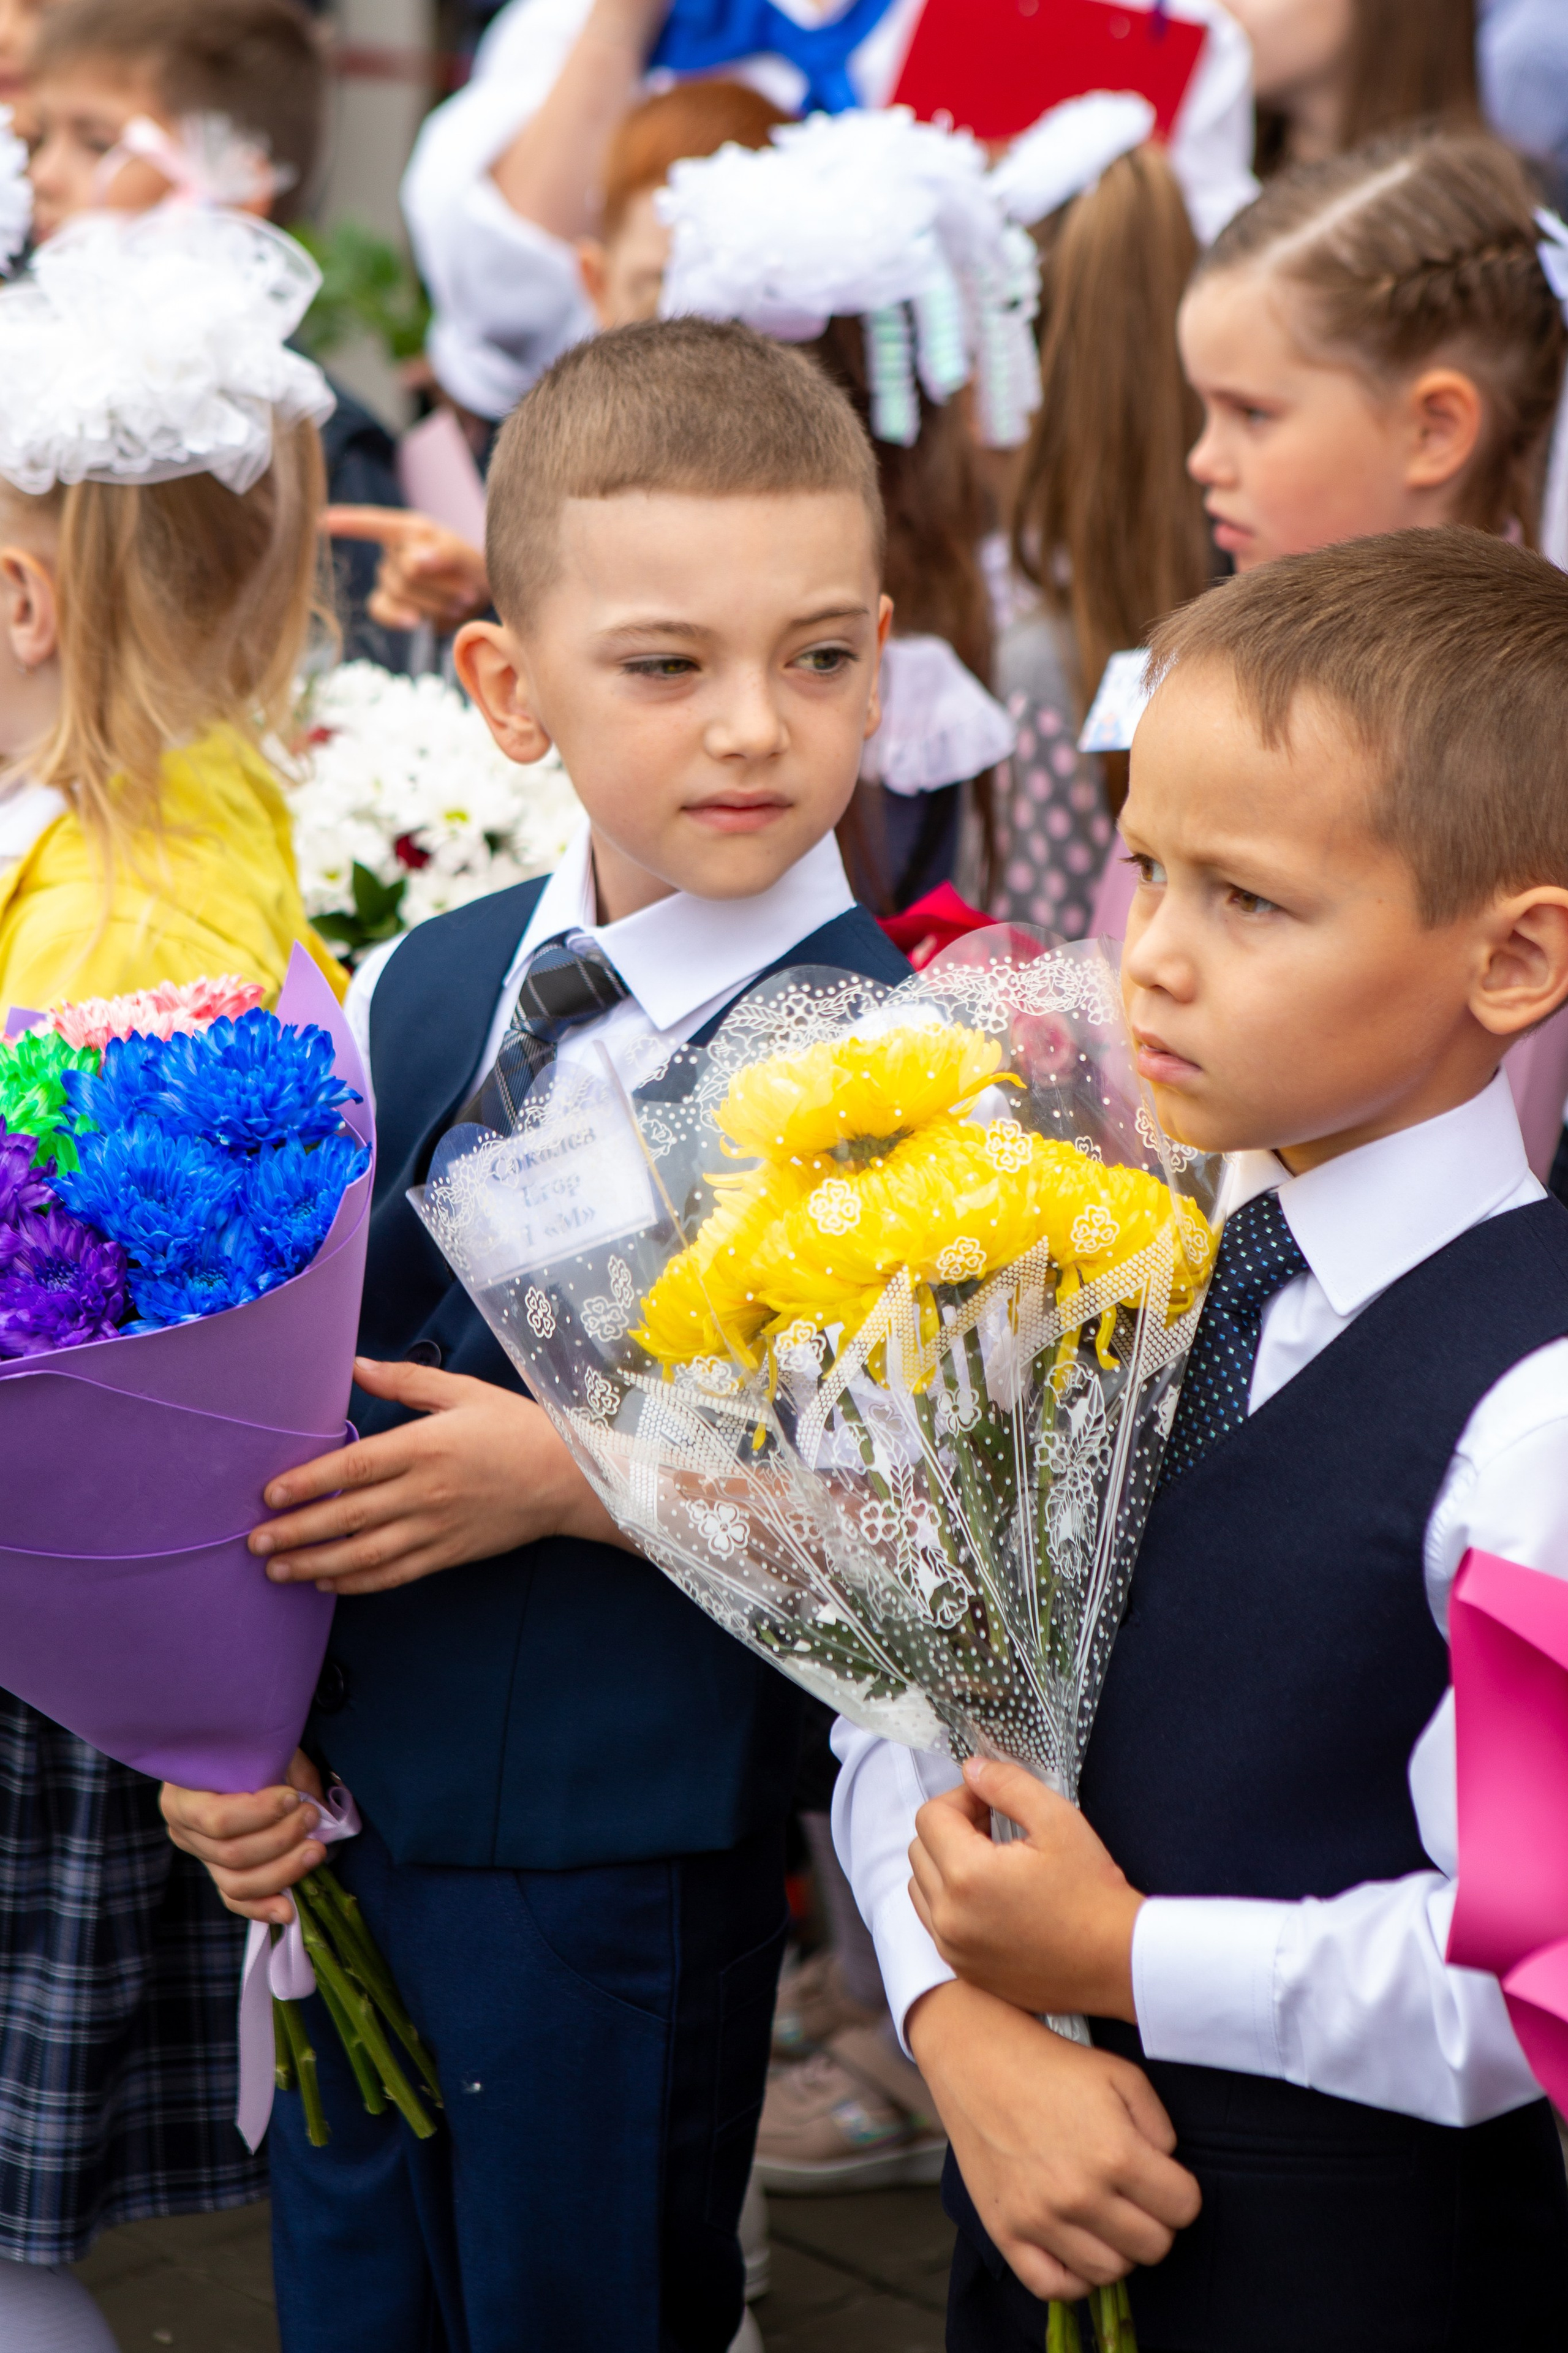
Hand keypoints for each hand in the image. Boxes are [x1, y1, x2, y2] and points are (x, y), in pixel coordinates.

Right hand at [161, 1749, 325, 1925]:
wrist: (229, 1758)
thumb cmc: (245, 1750)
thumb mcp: (260, 1748)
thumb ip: (283, 1769)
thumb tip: (312, 1799)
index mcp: (182, 1798)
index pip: (216, 1820)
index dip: (259, 1814)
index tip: (293, 1797)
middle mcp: (183, 1832)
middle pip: (231, 1855)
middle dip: (280, 1840)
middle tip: (311, 1817)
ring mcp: (201, 1857)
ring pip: (236, 1883)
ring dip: (282, 1871)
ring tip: (315, 1850)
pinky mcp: (218, 1874)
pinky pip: (236, 1901)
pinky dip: (263, 1908)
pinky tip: (288, 1910)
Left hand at [248, 1355, 631, 1594]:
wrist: (571, 1479)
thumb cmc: (517, 1428)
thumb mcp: (463, 1392)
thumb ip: (406, 1380)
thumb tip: (353, 1365)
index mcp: (426, 1446)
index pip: (354, 1466)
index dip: (308, 1482)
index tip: (269, 1494)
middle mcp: (427, 1492)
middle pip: (349, 1516)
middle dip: (296, 1532)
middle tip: (254, 1542)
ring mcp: (438, 1528)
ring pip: (365, 1554)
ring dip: (315, 1564)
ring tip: (277, 1570)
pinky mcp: (449, 1554)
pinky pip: (395, 1574)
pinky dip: (357, 1583)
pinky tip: (327, 1582)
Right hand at [324, 506, 490, 632]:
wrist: (479, 599)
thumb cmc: (471, 568)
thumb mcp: (466, 556)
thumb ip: (445, 554)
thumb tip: (412, 560)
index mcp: (407, 530)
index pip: (371, 523)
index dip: (346, 522)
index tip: (319, 520)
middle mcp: (392, 551)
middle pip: (404, 571)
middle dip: (440, 585)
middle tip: (466, 591)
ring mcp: (387, 579)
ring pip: (399, 592)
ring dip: (435, 602)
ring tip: (459, 601)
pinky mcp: (389, 605)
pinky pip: (381, 610)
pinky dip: (399, 617)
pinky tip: (415, 621)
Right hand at [908, 1980, 1199, 2300]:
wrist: (975, 2058)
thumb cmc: (1051, 2063)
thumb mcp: (1121, 2074)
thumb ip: (1160, 2127)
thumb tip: (1166, 2170)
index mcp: (1116, 2152)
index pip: (1184, 2208)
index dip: (1180, 2191)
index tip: (1162, 2177)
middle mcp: (1079, 2195)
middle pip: (1153, 2247)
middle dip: (1155, 2221)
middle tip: (1135, 2196)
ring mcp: (1039, 2219)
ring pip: (1111, 2272)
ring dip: (1118, 2248)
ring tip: (1105, 2215)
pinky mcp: (1005, 2232)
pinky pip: (1055, 2288)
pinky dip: (1075, 2277)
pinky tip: (1077, 2245)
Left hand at [909, 1757, 1143, 2021]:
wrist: (1117, 1962)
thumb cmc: (1092, 1891)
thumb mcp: (1057, 1820)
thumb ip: (1007, 1784)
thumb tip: (971, 1769)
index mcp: (967, 1875)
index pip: (931, 1816)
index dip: (961, 1799)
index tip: (992, 1803)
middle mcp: (949, 1917)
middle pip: (920, 1849)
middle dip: (951, 1829)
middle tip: (995, 1829)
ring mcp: (953, 1948)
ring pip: (921, 1886)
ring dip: (946, 1865)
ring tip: (993, 1863)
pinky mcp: (964, 1969)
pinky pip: (935, 1922)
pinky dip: (951, 1901)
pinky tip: (992, 1897)